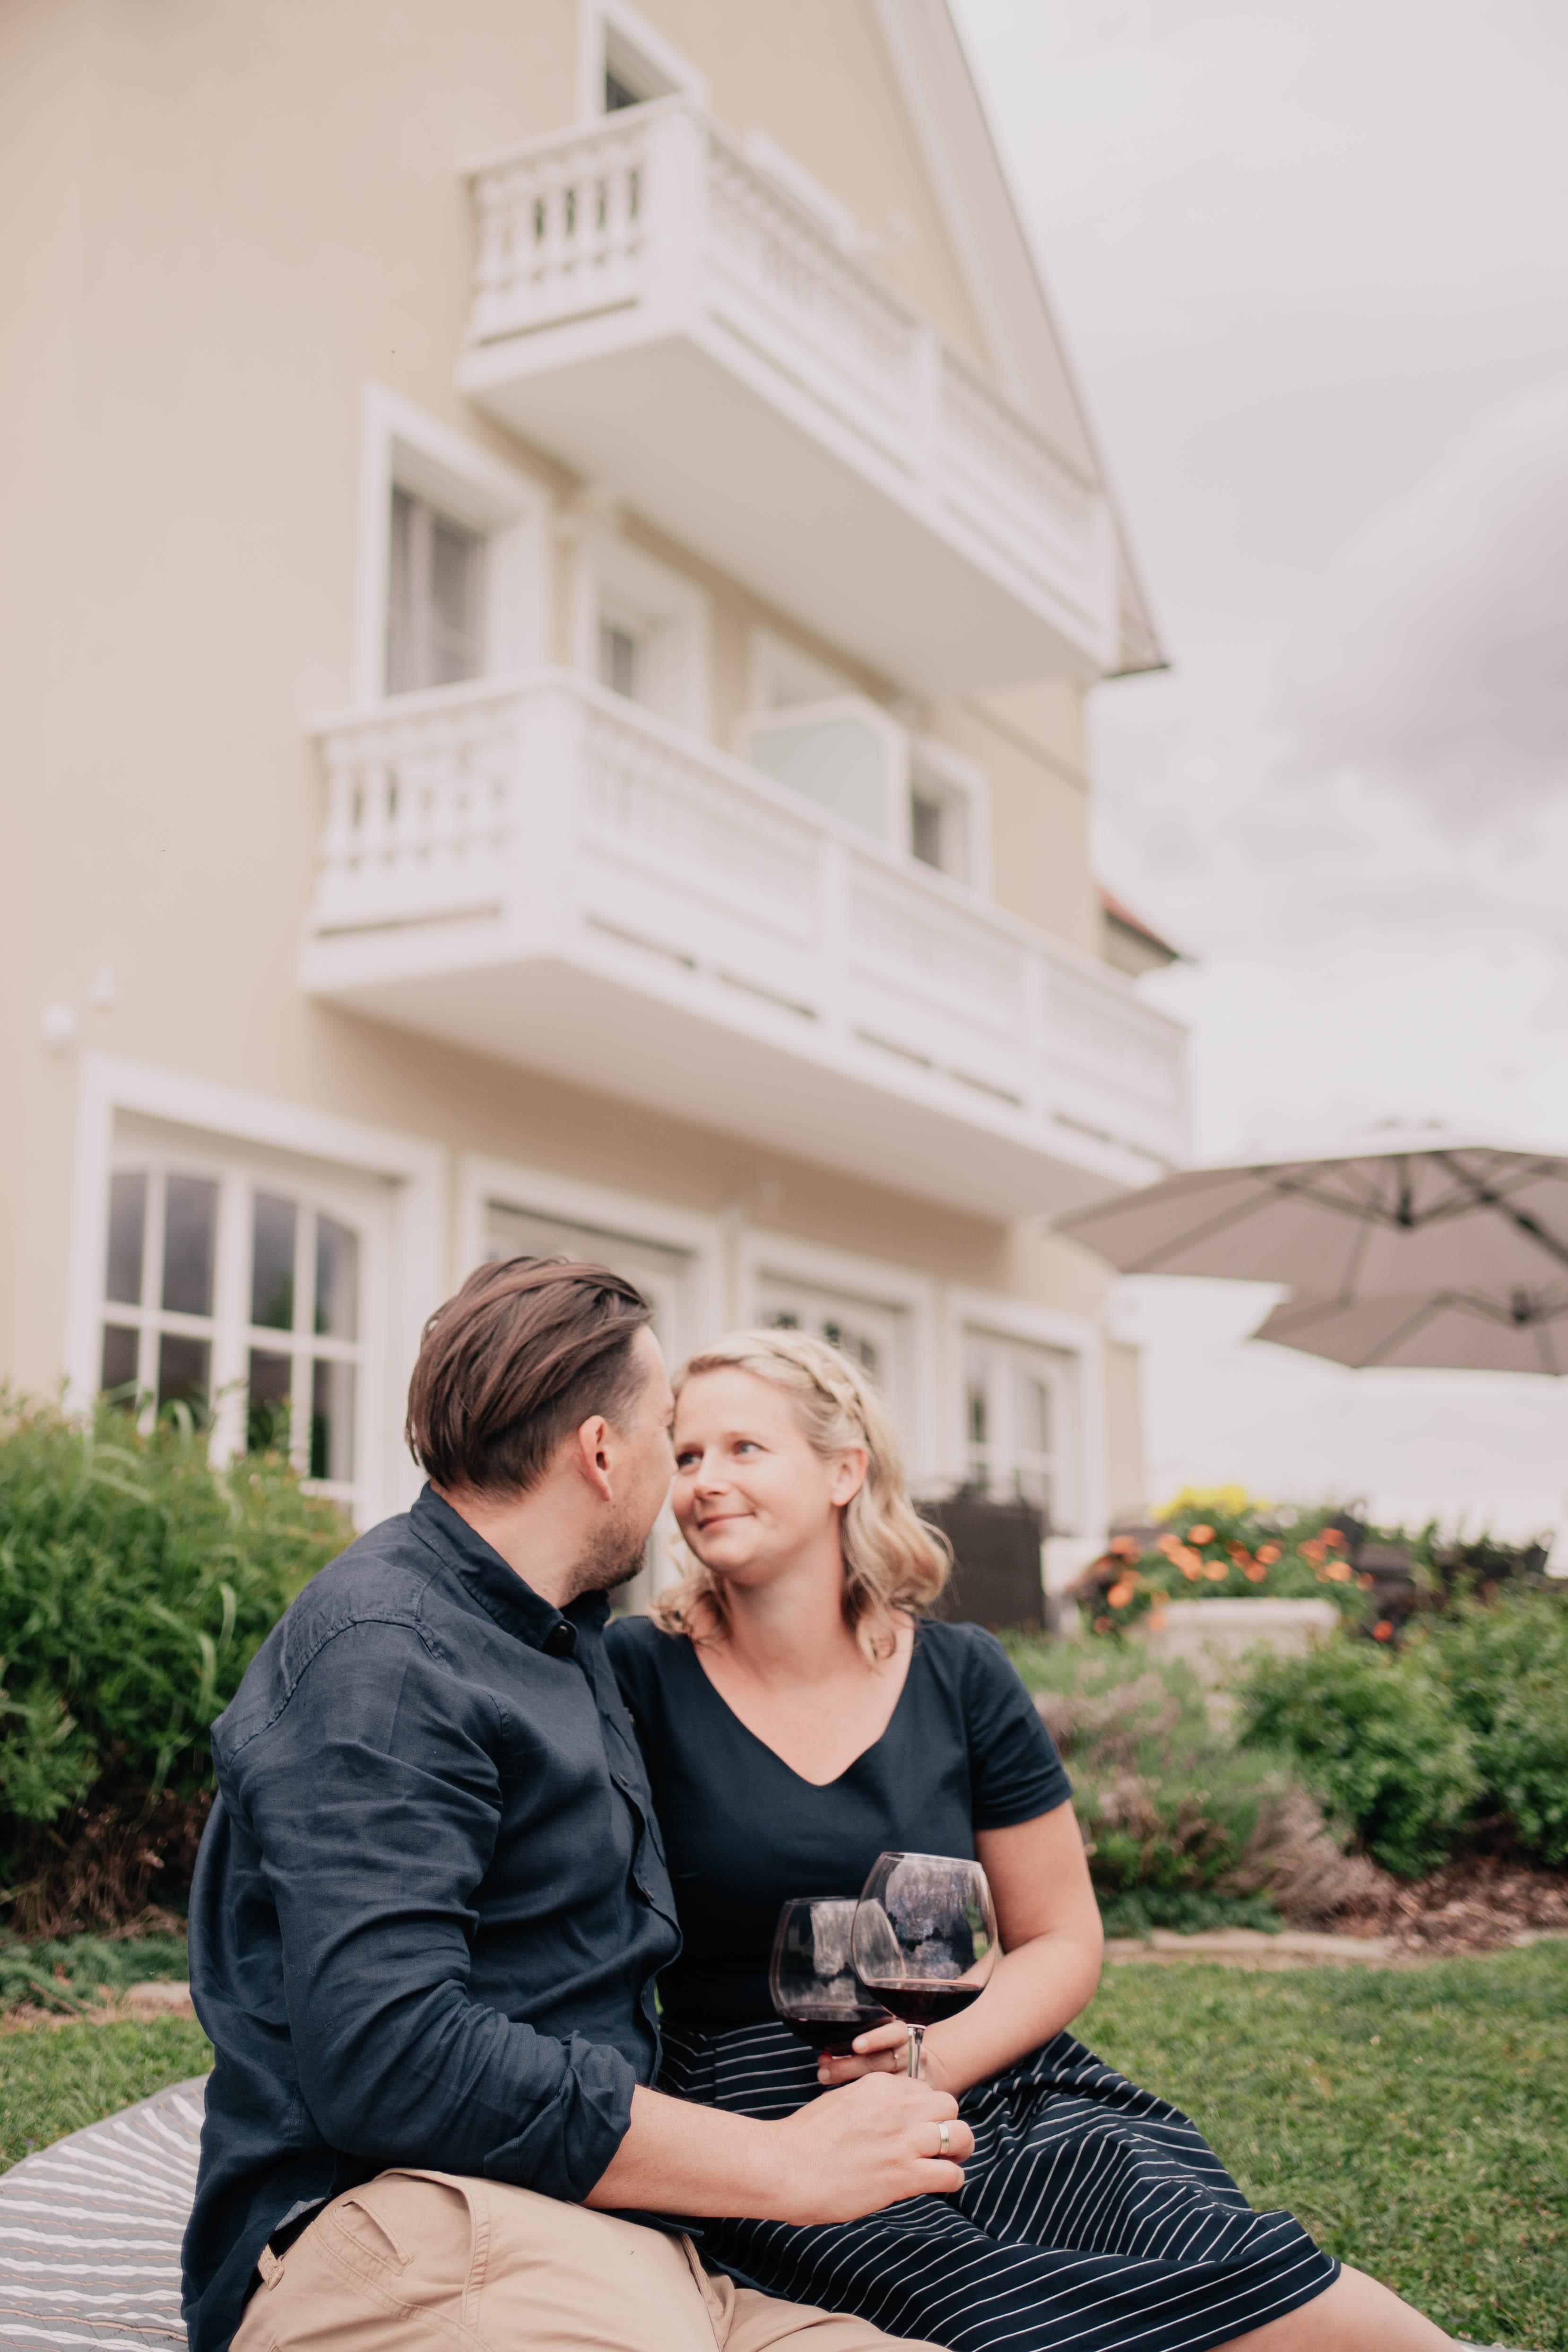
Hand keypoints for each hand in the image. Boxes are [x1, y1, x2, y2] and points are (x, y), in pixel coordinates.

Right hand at [770, 2070, 972, 2223]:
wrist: (784, 2167)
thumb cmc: (804, 2140)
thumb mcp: (839, 2102)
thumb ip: (869, 2105)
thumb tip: (884, 2118)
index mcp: (879, 2086)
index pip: (923, 2089)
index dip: (923, 2110)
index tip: (913, 2128)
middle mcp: (896, 2107)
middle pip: (949, 2104)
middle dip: (946, 2123)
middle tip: (935, 2145)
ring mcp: (902, 2140)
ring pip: (961, 2134)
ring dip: (958, 2150)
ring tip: (945, 2163)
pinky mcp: (903, 2175)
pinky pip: (951, 2175)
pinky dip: (951, 2180)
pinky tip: (937, 2185)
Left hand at [817, 2019, 958, 2094]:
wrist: (929, 2071)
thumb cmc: (893, 2053)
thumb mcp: (885, 2037)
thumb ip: (860, 2042)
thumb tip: (823, 2056)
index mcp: (902, 2034)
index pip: (893, 2033)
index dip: (875, 2038)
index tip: (856, 2045)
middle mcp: (910, 2054)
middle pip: (881, 2061)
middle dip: (849, 2065)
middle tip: (823, 2071)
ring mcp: (913, 2078)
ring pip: (883, 2082)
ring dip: (851, 2082)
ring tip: (826, 2081)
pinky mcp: (914, 2099)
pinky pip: (890, 2101)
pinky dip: (865, 2101)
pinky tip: (846, 2102)